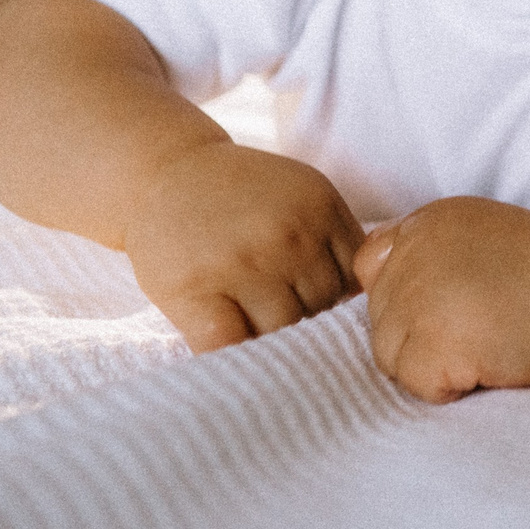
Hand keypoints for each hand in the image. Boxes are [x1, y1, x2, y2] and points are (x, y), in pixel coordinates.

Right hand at [122, 141, 365, 351]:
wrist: (164, 170)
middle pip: (322, 309)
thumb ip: (335, 240)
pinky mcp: (196, 292)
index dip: (340, 304)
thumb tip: (365, 307)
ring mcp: (242, 264)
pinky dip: (236, 359)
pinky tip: (233, 353)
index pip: (354, 281)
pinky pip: (231, 346)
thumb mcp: (301, 195)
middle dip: (306, 322)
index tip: (322, 314)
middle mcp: (289, 235)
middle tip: (282, 325)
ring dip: (272, 342)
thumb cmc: (239, 194)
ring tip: (256, 336)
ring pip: (283, 333)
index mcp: (322, 208)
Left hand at [354, 196, 529, 402]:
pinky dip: (445, 386)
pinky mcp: (434, 344)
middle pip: (380, 319)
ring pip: (389, 356)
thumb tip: (383, 283)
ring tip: (479, 345)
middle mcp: (411, 256)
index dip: (399, 296)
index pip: (370, 267)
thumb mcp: (475, 230)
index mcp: (423, 225)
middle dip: (418, 334)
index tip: (443, 304)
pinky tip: (483, 363)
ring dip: (428, 363)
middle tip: (474, 328)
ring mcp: (419, 301)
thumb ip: (428, 249)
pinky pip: (415, 383)